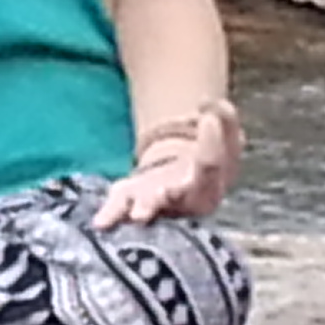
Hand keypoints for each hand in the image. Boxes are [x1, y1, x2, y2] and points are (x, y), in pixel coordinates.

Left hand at [91, 96, 242, 229]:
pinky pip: (120, 209)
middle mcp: (186, 199)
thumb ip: (223, 116)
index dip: (212, 139)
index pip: (212, 163)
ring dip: (146, 207)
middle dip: (176, 193)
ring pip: (153, 206)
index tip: (207, 117)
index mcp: (211, 182)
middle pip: (184, 195)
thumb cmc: (208, 153)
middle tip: (167, 191)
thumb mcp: (223, 132)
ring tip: (138, 213)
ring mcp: (158, 203)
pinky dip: (111, 215)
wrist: (187, 175)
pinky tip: (101, 222)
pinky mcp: (131, 198)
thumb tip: (207, 103)